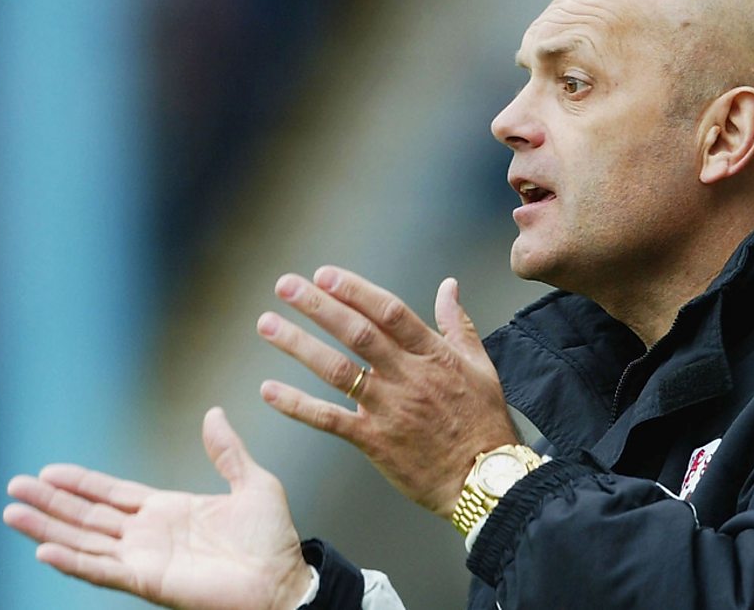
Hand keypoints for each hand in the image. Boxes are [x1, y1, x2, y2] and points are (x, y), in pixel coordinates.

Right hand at [3, 408, 312, 609]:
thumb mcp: (253, 484)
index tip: (47, 471)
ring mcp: (145, 559)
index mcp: (168, 510)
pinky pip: (102, 570)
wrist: (285, 581)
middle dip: (51, 502)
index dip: (80, 482)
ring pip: (84, 541)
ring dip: (48, 528)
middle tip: (13, 487)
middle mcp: (149, 535)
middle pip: (88, 515)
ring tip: (12, 513)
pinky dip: (72, 561)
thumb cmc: (273, 540)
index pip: (112, 494)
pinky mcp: (149, 581)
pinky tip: (44, 550)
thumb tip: (213, 412)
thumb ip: (228, 452)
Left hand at [256, 267, 518, 517]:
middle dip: (318, 305)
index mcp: (433, 355)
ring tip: (267, 323)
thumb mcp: (481, 366)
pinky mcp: (374, 441)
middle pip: (357, 333)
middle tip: (285, 284)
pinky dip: (297, 404)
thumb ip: (457, 324)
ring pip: (337, 370)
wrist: (486, 480)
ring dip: (298, 345)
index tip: (324, 273)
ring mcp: (389, 409)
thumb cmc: (484, 422)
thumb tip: (449, 285)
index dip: (355, 290)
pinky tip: (269, 390)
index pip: (389, 311)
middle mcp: (407, 377)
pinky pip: (329, 420)